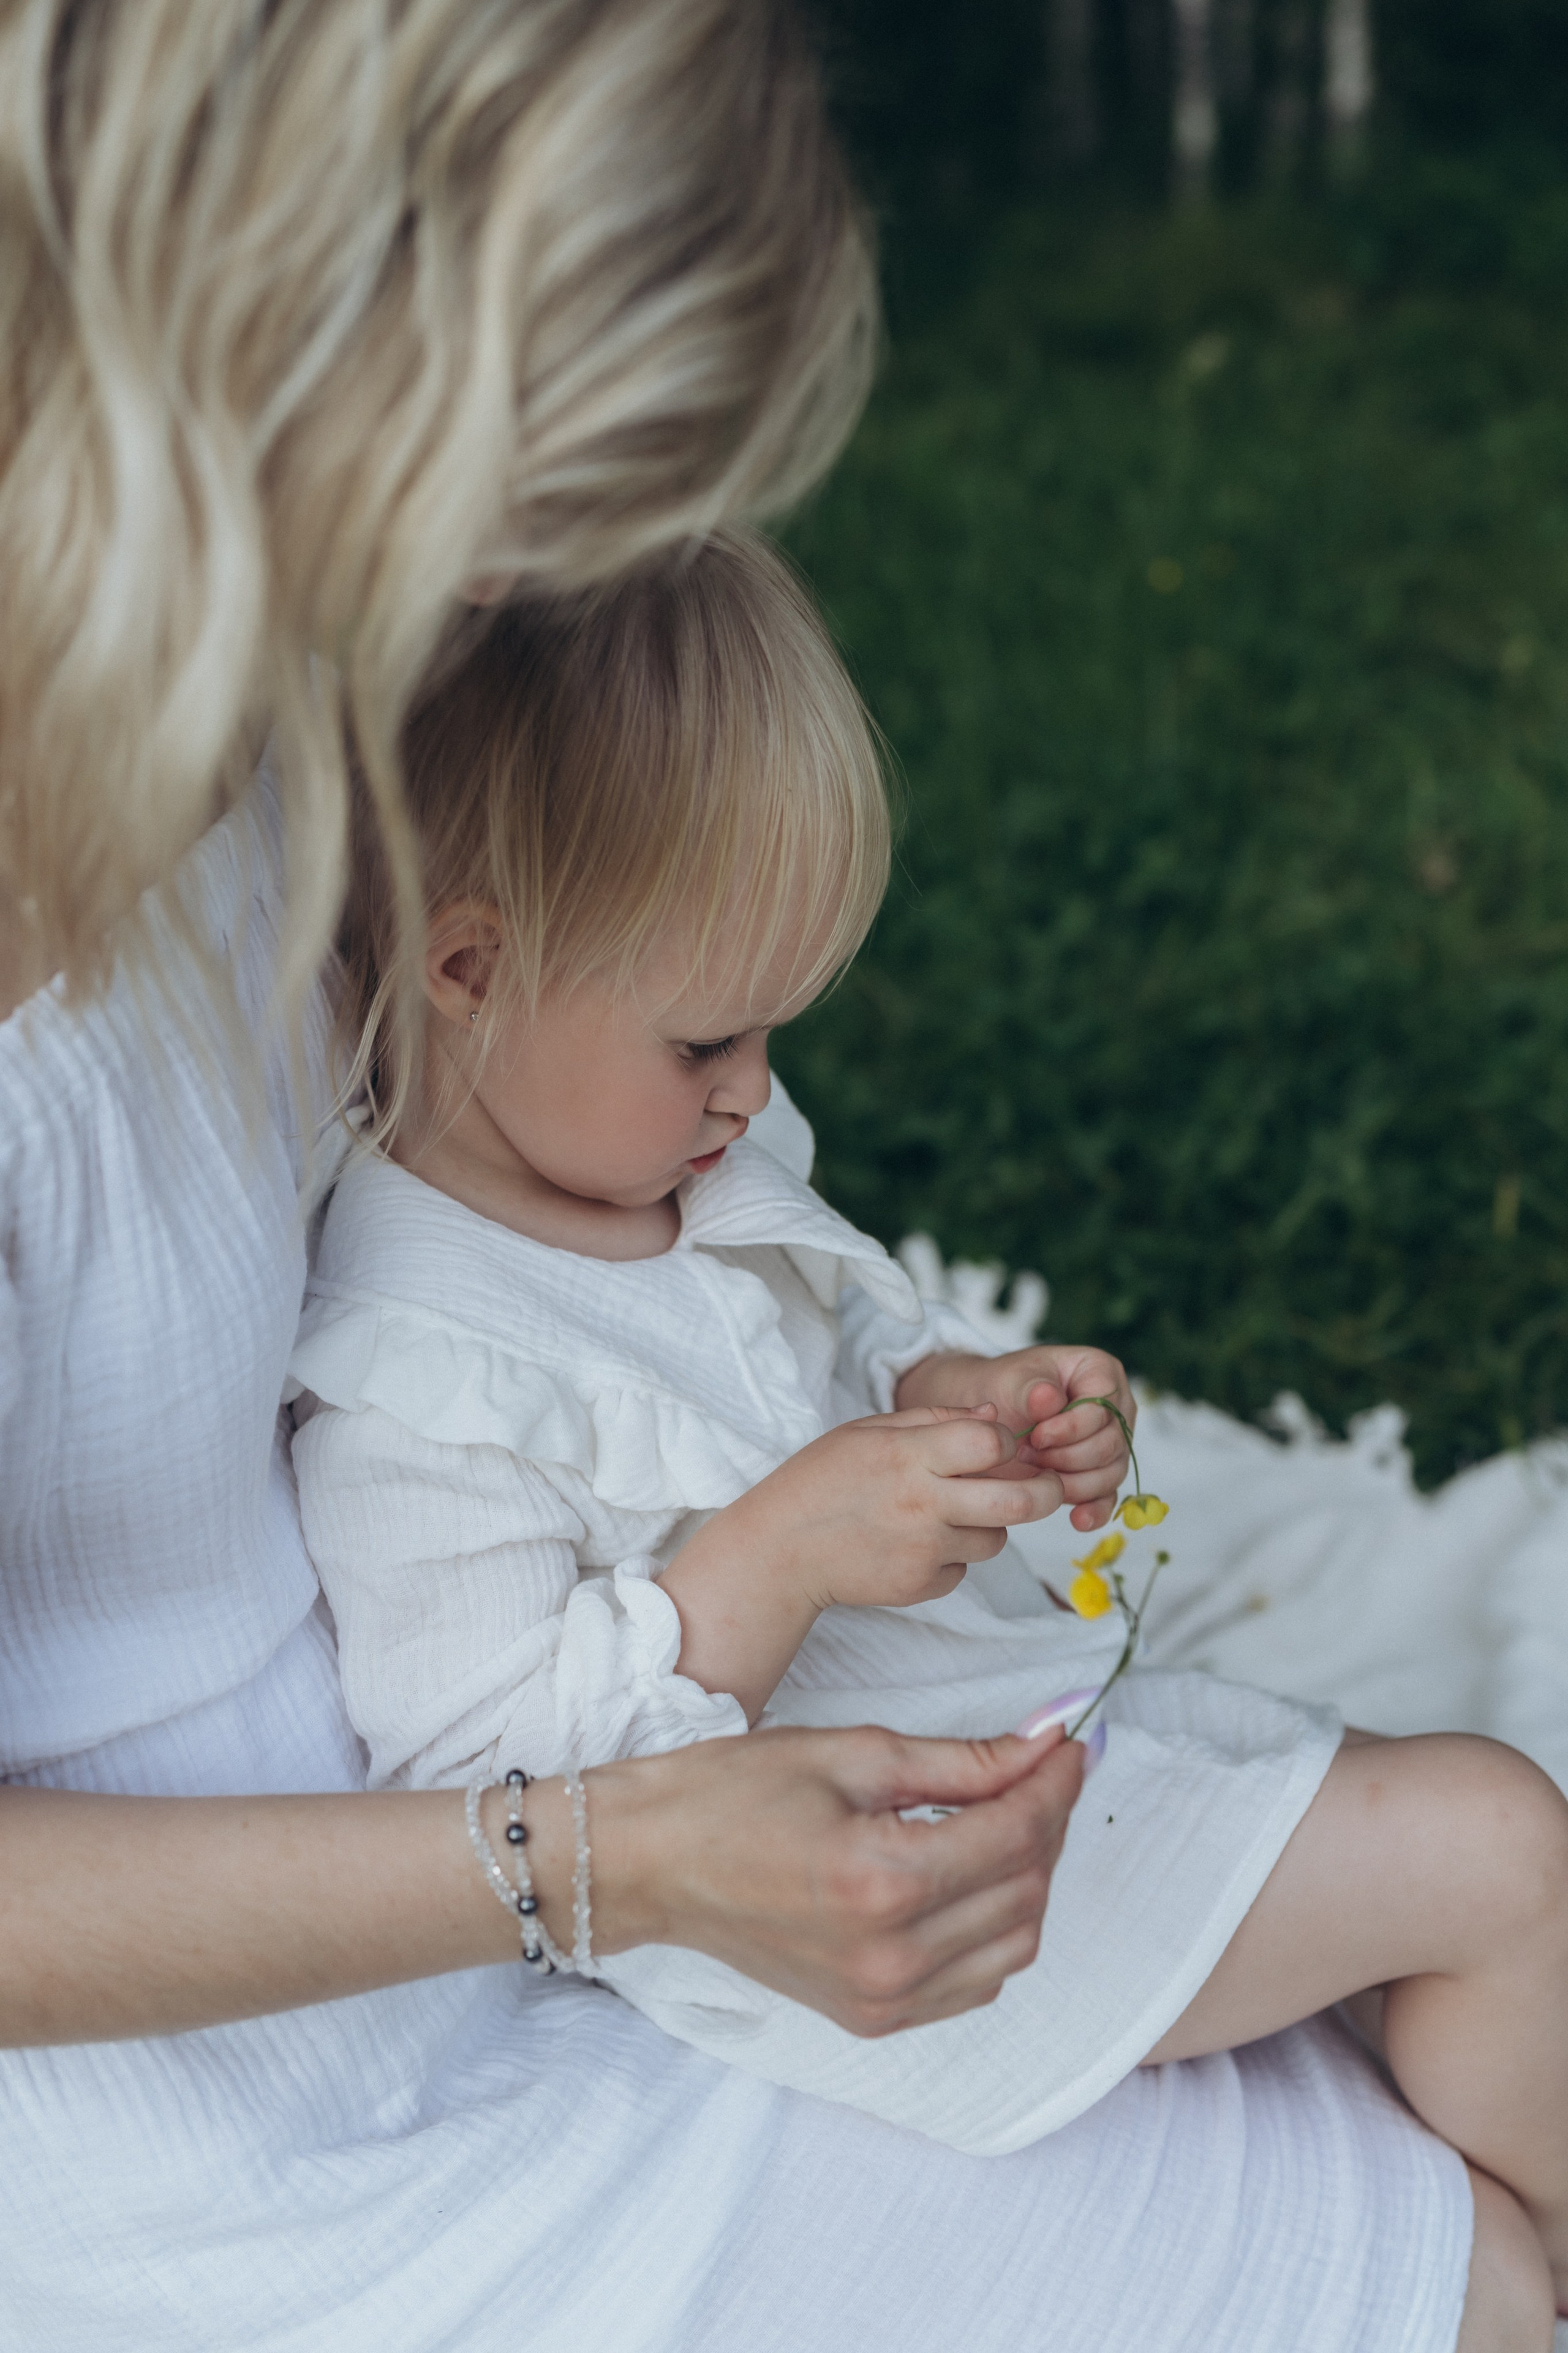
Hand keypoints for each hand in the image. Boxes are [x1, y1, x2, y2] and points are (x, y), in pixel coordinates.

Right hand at [584, 1720, 1085, 2035]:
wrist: (651, 1863)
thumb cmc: (732, 1794)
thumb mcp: (850, 1753)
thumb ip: (960, 1760)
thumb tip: (1044, 1745)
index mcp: (881, 1882)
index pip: (1013, 1835)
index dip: (1054, 1783)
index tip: (1071, 1741)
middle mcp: (889, 1958)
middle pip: (1024, 1891)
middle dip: (1048, 1822)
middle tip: (1043, 1768)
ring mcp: (881, 2000)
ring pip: (1013, 1946)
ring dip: (1030, 1879)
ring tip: (1012, 1818)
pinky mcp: (871, 2019)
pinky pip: (974, 1983)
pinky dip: (996, 1930)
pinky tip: (978, 1878)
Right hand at [733, 1406, 1064, 1612]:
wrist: (780, 1550)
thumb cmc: (821, 1479)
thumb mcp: (867, 1431)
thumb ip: (934, 1419)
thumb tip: (996, 1416)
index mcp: (908, 1456)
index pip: (991, 1442)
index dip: (1004, 1442)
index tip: (997, 1446)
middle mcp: (922, 1504)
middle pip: (1019, 1501)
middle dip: (1046, 1492)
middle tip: (1048, 1487)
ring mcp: (923, 1551)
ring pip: (995, 1539)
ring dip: (987, 1524)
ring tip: (947, 1513)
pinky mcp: (919, 1587)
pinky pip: (962, 1570)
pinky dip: (952, 1557)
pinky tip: (915, 1543)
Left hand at [895, 1346, 1134, 1531]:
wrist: (992, 1413)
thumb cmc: (1006, 1387)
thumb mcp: (1012, 1379)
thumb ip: (1031, 1388)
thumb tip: (1048, 1397)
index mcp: (1100, 1372)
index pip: (1104, 1406)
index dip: (1073, 1427)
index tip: (1036, 1434)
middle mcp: (1116, 1408)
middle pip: (1110, 1444)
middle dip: (1067, 1456)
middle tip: (1027, 1455)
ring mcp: (1112, 1443)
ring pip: (1111, 1474)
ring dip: (1072, 1482)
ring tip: (1034, 1476)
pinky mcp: (1101, 1474)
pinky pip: (1108, 1497)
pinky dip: (1095, 1511)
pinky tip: (1077, 1520)